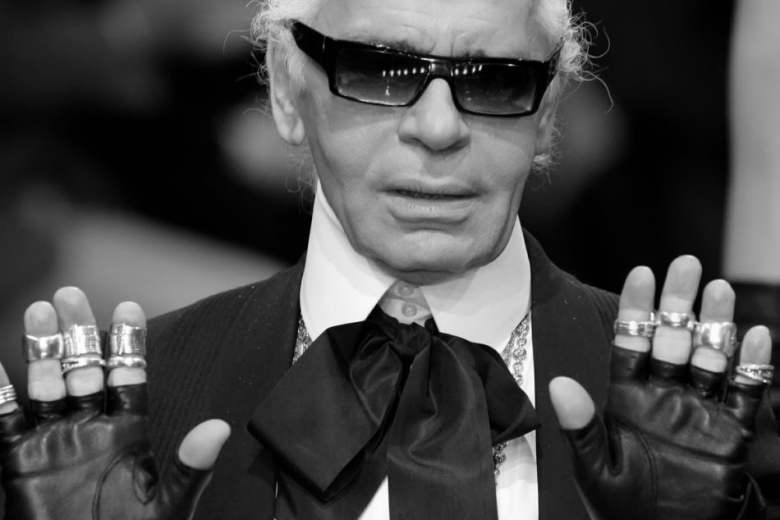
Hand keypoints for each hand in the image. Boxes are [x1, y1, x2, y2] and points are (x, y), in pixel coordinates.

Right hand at [0, 287, 230, 519]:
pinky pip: (4, 419)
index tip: (127, 307)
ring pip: (45, 385)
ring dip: (41, 350)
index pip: (128, 375)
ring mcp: (52, 440)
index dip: (127, 342)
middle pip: (83, 368)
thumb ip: (190, 466)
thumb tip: (219, 428)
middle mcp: (89, 428)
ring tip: (39, 312)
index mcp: (126, 431)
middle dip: (77, 332)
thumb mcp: (168, 506)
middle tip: (70, 295)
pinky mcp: (18, 460)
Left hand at [550, 256, 770, 519]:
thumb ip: (582, 426)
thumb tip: (559, 384)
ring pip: (710, 356)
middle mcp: (664, 395)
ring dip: (716, 324)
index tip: (641, 272)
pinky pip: (745, 393)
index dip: (637, 308)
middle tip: (686, 263)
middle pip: (673, 338)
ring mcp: (700, 410)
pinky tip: (757, 335)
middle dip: (679, 302)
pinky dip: (753, 365)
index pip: (631, 341)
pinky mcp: (731, 432)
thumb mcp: (597, 468)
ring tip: (719, 289)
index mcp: (628, 398)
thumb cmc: (624, 509)